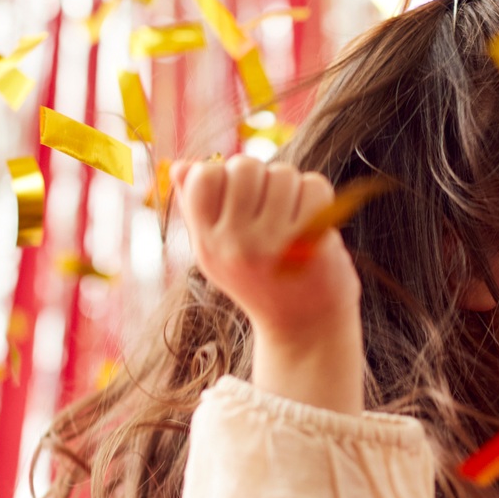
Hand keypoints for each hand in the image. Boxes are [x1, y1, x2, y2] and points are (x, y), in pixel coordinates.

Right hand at [173, 156, 364, 413]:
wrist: (305, 330)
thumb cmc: (262, 282)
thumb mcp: (219, 253)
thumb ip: (198, 209)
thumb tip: (179, 166)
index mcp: (207, 243)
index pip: (203, 176)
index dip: (226, 175)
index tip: (241, 199)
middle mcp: (234, 245)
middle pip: (245, 167)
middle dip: (264, 177)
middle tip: (273, 208)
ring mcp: (272, 244)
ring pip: (283, 174)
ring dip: (294, 188)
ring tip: (294, 220)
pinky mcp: (311, 243)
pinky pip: (314, 186)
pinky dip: (319, 197)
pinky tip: (315, 224)